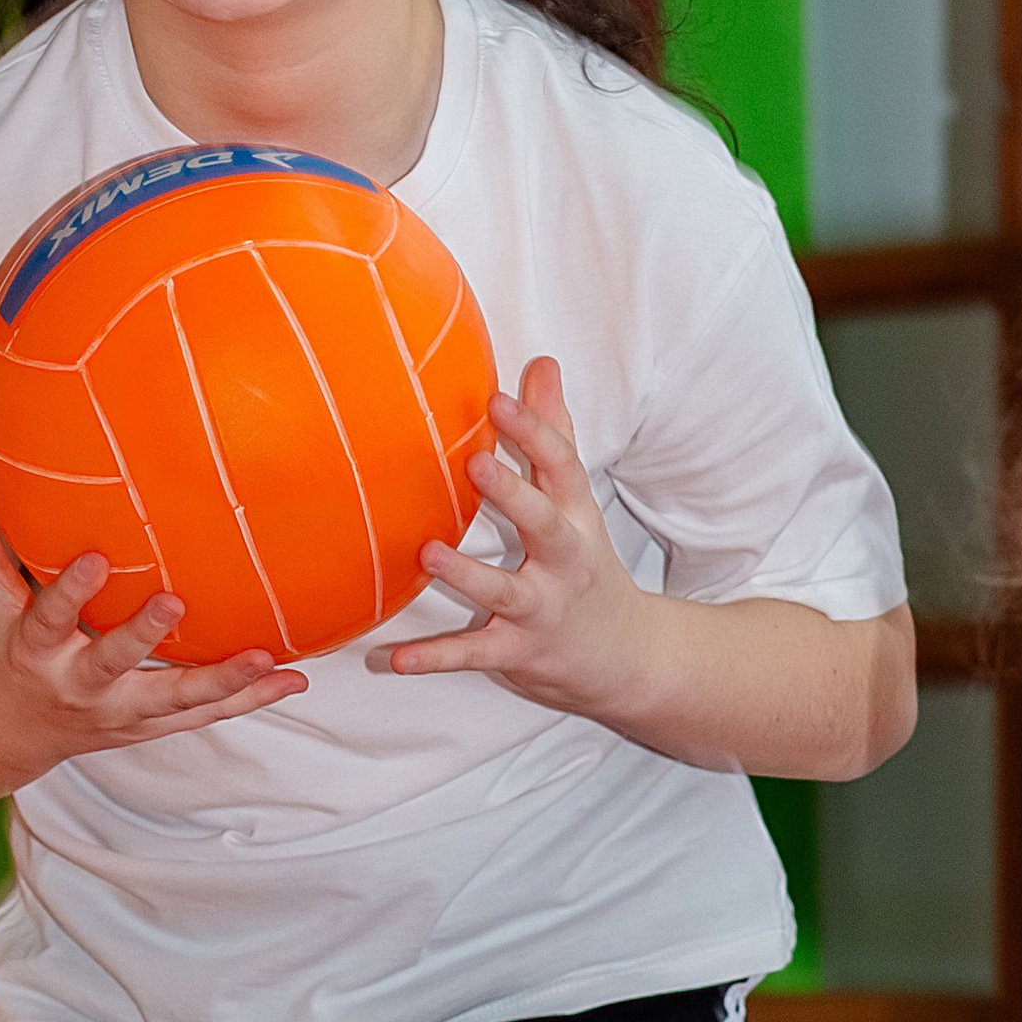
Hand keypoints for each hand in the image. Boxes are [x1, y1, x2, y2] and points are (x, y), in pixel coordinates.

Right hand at [0, 467, 306, 781]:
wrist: (0, 735)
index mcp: (34, 653)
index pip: (48, 620)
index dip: (69, 592)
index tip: (95, 558)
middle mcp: (77, 688)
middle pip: (113, 665)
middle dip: (142, 638)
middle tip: (176, 603)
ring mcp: (116, 714)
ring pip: (173, 701)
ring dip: (222, 682)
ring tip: (268, 659)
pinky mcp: (146, 727)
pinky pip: (202, 716)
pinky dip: (247, 699)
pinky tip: (290, 678)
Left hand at [387, 357, 657, 723]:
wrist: (625, 656)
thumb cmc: (584, 562)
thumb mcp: (576, 499)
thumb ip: (554, 432)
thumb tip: (542, 362)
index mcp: (575, 516)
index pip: (561, 465)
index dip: (533, 431)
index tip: (498, 399)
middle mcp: (564, 560)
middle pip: (543, 522)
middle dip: (514, 495)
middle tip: (474, 464)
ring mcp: (542, 609)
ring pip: (506, 591)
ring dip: (467, 575)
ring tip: (427, 554)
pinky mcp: (519, 651)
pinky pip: (475, 654)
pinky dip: (437, 657)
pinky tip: (396, 660)